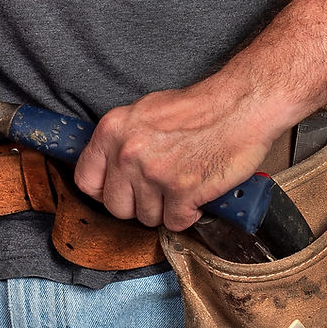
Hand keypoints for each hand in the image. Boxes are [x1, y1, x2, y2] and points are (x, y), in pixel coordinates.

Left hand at [73, 79, 281, 231]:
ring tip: (182, 185)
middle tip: (158, 191)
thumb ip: (121, 141)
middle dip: (138, 205)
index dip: (103, 192)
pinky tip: (197, 194)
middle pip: (117, 207)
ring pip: (146, 218)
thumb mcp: (144, 113)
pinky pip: (174, 222)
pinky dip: (188, 214)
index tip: (119, 192)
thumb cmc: (198, 109)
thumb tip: (108, 167)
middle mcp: (128, 153)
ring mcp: (154, 174)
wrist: (240, 105)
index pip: (86, 180)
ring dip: (166, 209)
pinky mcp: (181, 192)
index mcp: (112, 131)